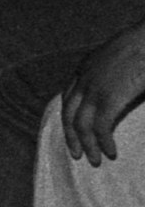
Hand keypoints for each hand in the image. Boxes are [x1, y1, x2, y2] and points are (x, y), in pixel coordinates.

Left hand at [62, 24, 144, 164]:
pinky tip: (111, 152)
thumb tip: (123, 89)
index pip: (69, 97)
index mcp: (86, 67)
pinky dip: (103, 142)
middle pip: (68, 113)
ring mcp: (94, 89)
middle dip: (71, 136)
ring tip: (95, 159)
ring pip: (80, 124)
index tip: (74, 132)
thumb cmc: (142, 47)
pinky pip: (99, 127)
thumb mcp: (122, 60)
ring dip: (86, 145)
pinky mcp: (108, 98)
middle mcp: (84, 78)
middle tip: (77, 154)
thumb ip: (116, 76)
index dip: (69, 117)